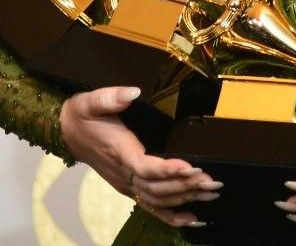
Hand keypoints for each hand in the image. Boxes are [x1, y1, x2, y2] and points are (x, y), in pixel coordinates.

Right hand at [59, 86, 221, 228]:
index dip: (167, 170)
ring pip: (157, 199)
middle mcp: (124, 172)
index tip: (190, 167)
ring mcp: (127, 183)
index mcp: (119, 151)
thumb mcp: (92, 101)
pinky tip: (191, 219)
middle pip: (156, 187)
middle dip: (185, 186)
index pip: (144, 166)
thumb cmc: (83, 115)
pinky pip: (150, 206)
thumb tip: (132, 93)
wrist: (68, 132)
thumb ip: (112, 97)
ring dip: (185, 198)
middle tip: (212, 181)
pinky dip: (171, 216)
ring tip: (211, 193)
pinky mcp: (129, 186)